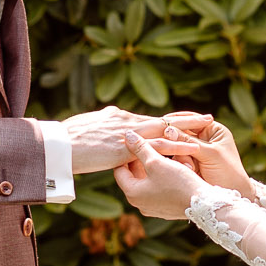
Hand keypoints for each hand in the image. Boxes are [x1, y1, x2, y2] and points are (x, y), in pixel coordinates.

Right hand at [62, 107, 216, 174]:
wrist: (58, 145)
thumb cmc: (69, 139)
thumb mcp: (89, 127)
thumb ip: (104, 125)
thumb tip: (109, 119)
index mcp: (120, 119)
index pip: (151, 119)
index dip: (169, 120)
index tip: (184, 119)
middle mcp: (129, 122)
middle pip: (164, 119)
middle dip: (186, 119)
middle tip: (206, 118)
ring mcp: (130, 133)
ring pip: (166, 128)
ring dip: (188, 128)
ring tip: (207, 125)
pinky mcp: (129, 146)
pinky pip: (158, 145)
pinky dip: (177, 145)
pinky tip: (193, 147)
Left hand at [112, 131, 210, 218]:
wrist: (203, 204)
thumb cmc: (178, 182)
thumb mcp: (157, 161)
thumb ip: (141, 148)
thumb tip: (127, 135)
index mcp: (132, 193)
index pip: (119, 170)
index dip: (125, 154)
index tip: (133, 143)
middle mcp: (139, 204)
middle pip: (133, 177)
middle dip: (139, 160)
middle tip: (147, 145)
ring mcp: (152, 208)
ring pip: (146, 183)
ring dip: (151, 168)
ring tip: (161, 154)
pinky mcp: (165, 209)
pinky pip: (158, 190)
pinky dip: (161, 178)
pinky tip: (172, 168)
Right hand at [151, 123, 256, 198]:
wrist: (229, 199)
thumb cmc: (228, 173)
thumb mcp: (210, 154)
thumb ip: (189, 141)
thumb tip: (167, 129)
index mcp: (213, 130)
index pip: (192, 119)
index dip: (177, 120)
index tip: (164, 124)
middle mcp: (203, 139)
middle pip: (182, 133)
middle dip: (178, 141)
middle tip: (169, 144)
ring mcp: (195, 152)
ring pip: (178, 147)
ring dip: (181, 156)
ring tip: (190, 167)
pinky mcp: (189, 164)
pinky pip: (177, 159)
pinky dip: (179, 164)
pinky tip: (186, 170)